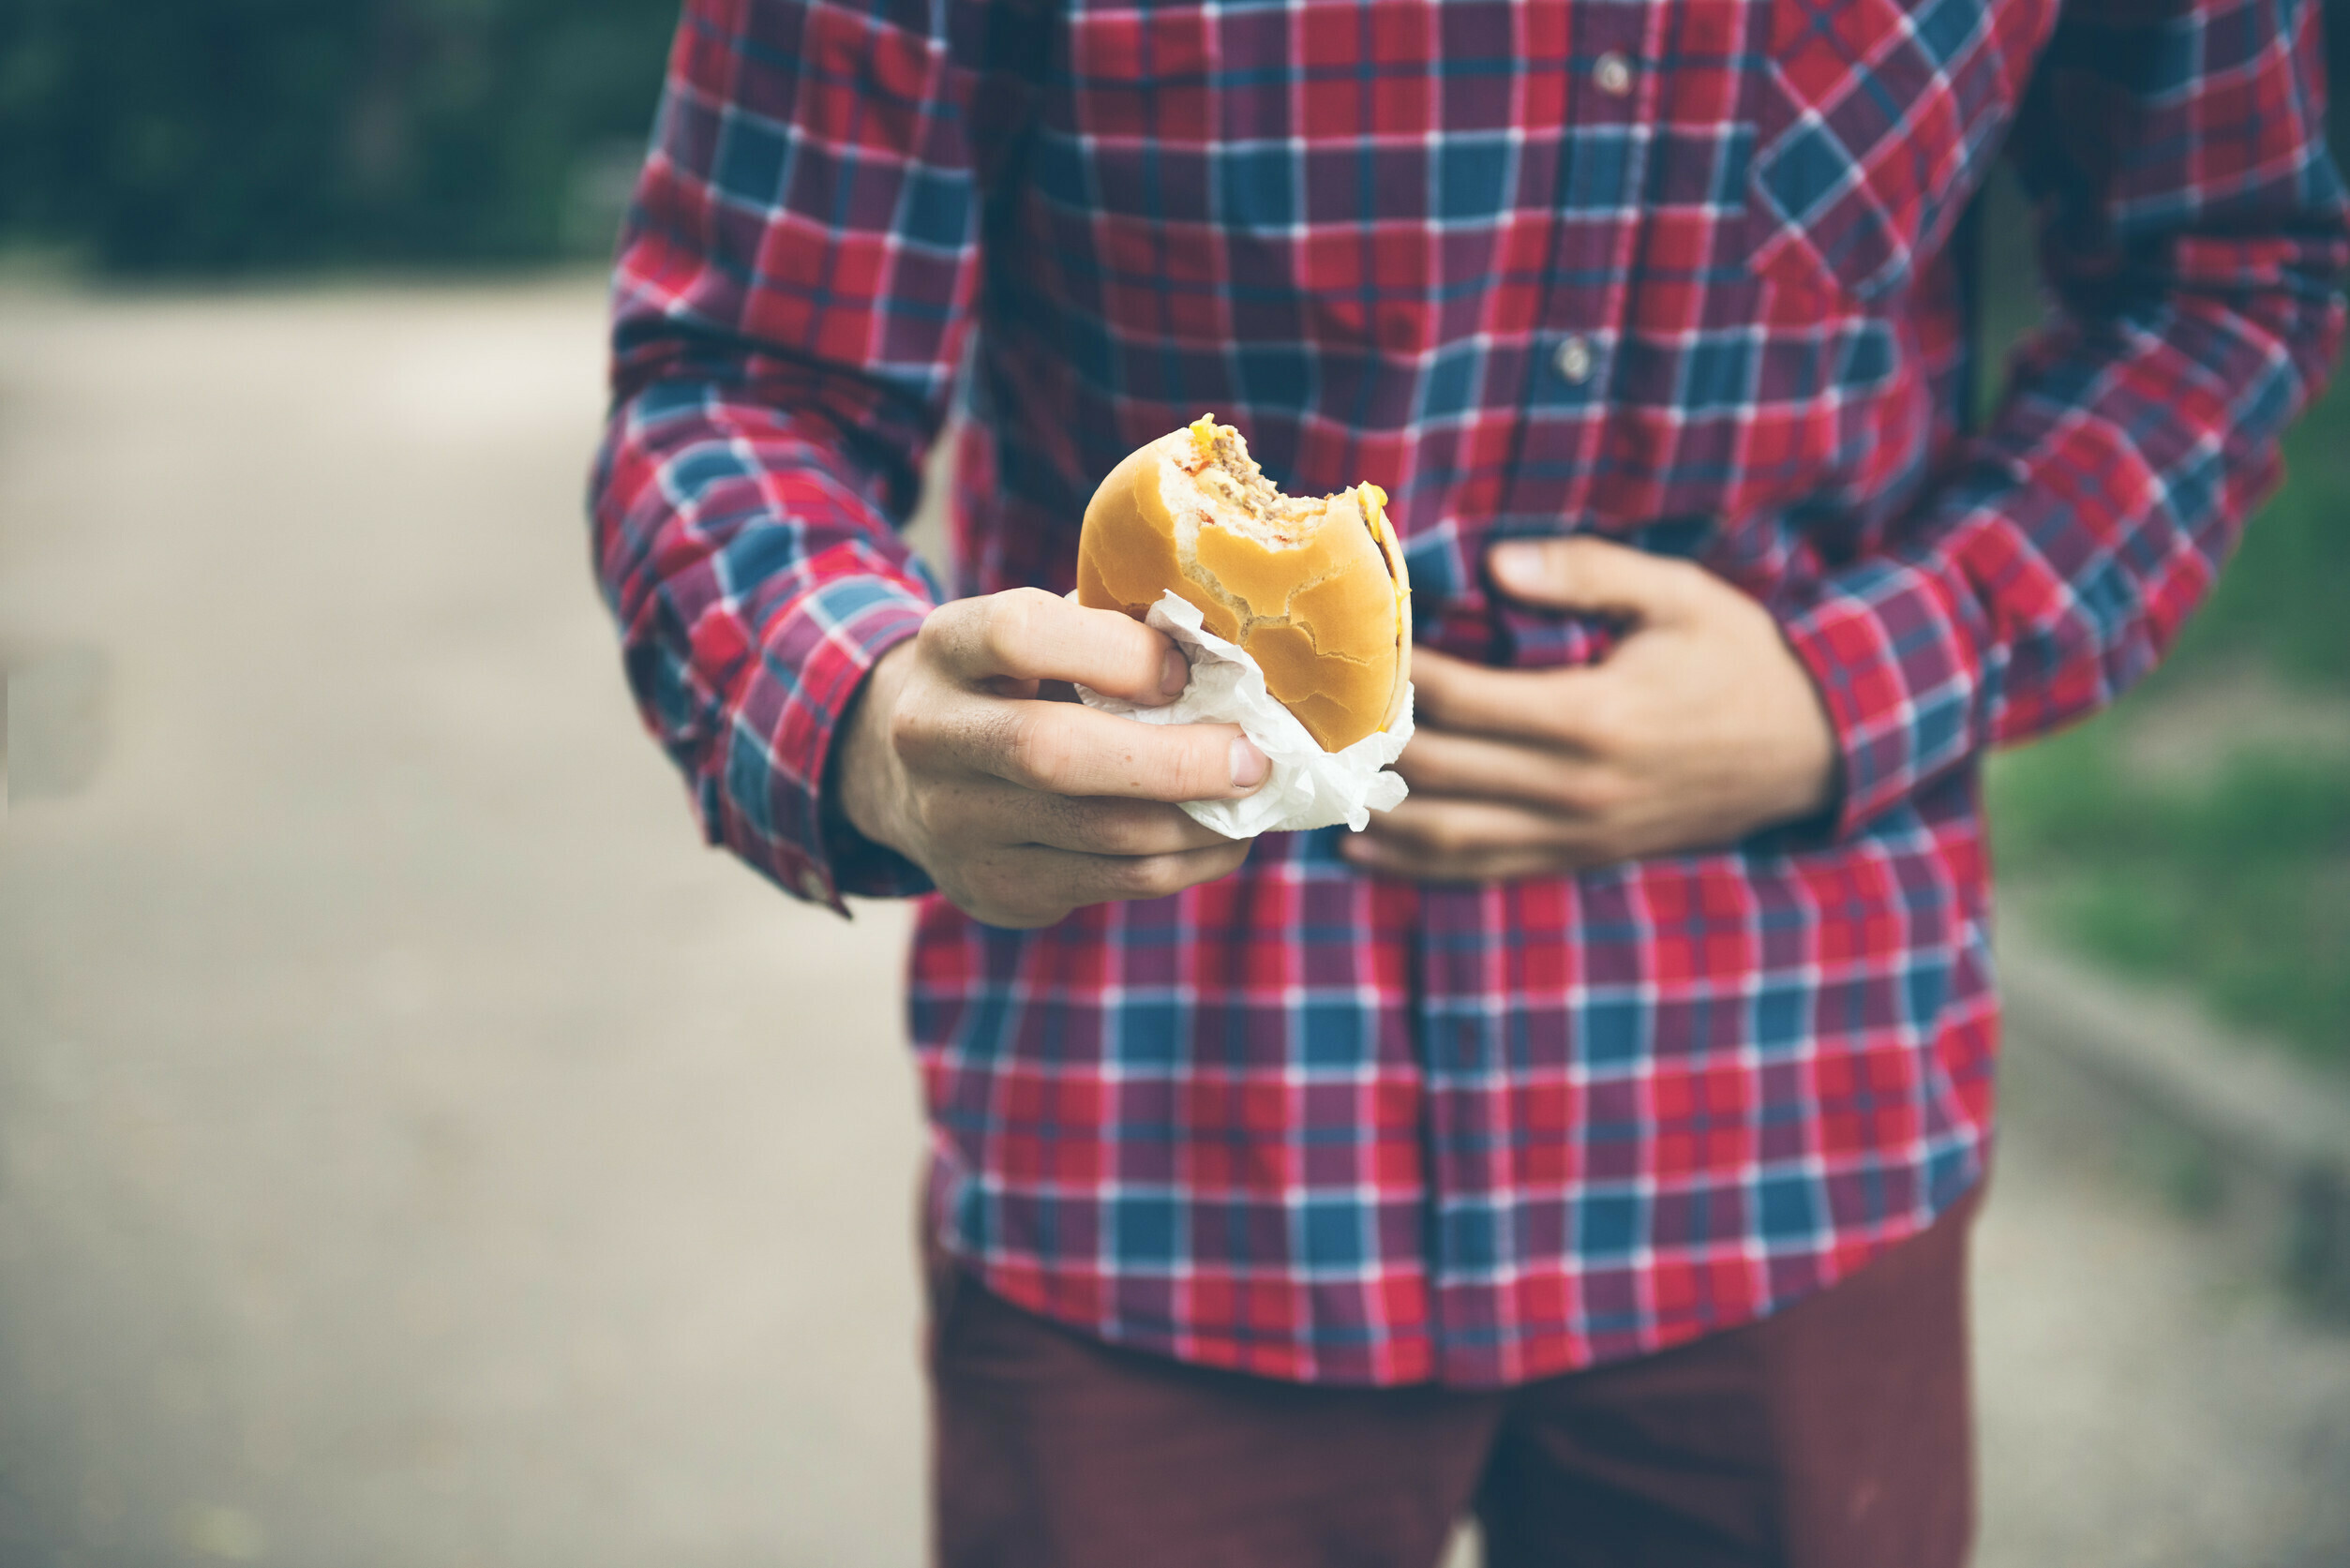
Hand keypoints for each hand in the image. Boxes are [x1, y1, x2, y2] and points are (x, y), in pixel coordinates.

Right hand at [837, 588, 1267, 926]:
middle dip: (1175, 760)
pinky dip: (1186, 862)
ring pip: (1100, 833)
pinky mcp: (993, 889)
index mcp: (947, 647)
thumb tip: (1231, 661)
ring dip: (1198, 822)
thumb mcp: (1039, 635)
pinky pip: (1113, 883)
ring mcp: (954, 823)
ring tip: (1254, 799)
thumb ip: (1112, 632)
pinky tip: (1221, 839)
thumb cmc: (1014, 684)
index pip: (1020, 634)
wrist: (911, 776)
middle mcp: (932, 736)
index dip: (1117, 653)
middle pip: (1054, 753)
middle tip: (1253, 758)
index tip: (1183, 670)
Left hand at [1342, 537, 1838, 881]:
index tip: (1341, 645)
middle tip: (1299, 713)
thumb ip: (1584, 573)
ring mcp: (1573, 834)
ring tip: (1314, 780)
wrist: (1813, 752)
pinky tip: (1362, 846)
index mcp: (1590, 716)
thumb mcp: (1679, 596)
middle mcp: (1572, 787)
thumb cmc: (1741, 660)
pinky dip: (1413, 864)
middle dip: (1360, 743)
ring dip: (1372, 813)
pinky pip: (1480, 870)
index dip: (1390, 674)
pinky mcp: (1577, 858)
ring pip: (1444, 836)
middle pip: (1433, 771)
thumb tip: (1493, 561)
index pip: (1458, 697)